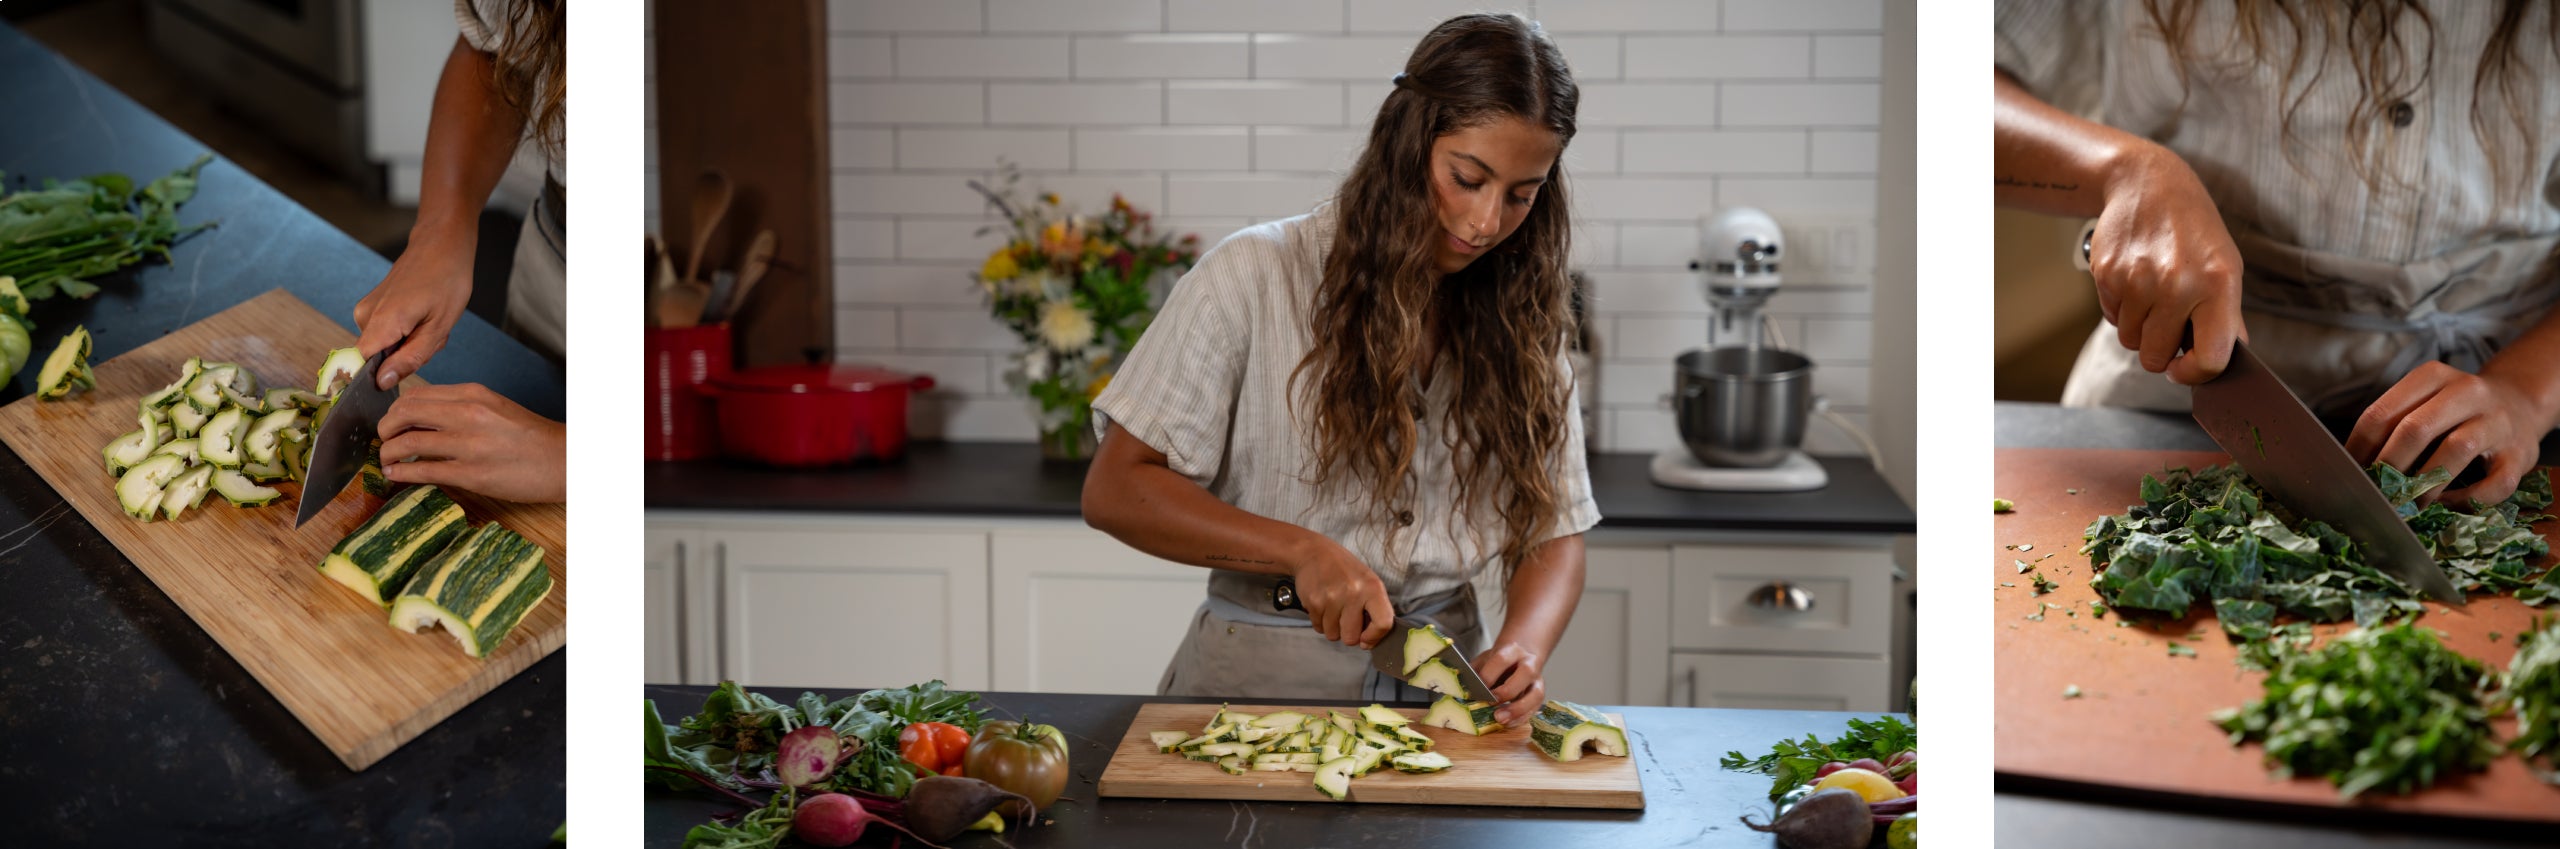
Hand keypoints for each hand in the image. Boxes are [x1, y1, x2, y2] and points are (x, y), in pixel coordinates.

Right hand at [353, 232, 473, 389]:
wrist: (441, 244)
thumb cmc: (447, 280)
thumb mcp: (439, 327)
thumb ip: (410, 358)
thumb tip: (382, 382)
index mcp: (381, 322)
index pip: (359, 367)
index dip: (378, 378)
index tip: (405, 371)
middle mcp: (364, 316)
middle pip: (378, 358)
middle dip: (406, 356)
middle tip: (432, 336)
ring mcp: (366, 309)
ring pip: (384, 346)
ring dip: (410, 343)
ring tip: (430, 323)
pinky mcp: (371, 306)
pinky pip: (385, 333)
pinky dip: (407, 332)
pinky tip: (423, 317)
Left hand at [377, 383, 565, 502]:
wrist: (563, 461)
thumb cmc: (531, 438)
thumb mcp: (495, 408)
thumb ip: (460, 408)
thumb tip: (422, 418)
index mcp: (473, 394)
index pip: (416, 395)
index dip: (395, 410)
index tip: (393, 423)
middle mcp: (468, 414)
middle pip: (404, 413)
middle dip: (385, 429)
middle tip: (384, 440)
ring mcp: (469, 444)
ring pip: (407, 442)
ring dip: (388, 453)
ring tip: (387, 461)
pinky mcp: (472, 474)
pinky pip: (423, 471)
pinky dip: (401, 474)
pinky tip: (397, 476)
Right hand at [1287, 538, 1394, 649]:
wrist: (1314, 553)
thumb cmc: (1345, 570)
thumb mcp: (1368, 582)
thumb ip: (1375, 608)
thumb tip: (1371, 639)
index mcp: (1373, 588)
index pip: (1383, 623)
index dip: (1374, 637)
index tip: (1366, 640)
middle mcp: (1354, 593)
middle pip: (1351, 638)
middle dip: (1348, 634)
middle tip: (1346, 618)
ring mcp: (1332, 598)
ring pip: (1333, 635)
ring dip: (1333, 627)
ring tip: (1333, 608)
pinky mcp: (1314, 602)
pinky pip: (1318, 628)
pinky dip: (1320, 622)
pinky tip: (1323, 605)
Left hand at [1474, 640, 1546, 726]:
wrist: (1520, 656)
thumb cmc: (1498, 661)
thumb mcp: (1484, 660)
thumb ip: (1474, 672)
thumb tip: (1461, 688)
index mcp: (1512, 650)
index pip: (1501, 659)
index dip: (1489, 674)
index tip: (1477, 689)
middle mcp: (1529, 663)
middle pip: (1525, 673)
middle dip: (1507, 691)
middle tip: (1490, 703)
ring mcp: (1537, 679)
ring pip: (1536, 694)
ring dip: (1518, 709)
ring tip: (1500, 719)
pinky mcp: (1539, 694)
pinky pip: (1535, 708)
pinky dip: (1521, 718)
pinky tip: (1508, 723)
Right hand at [2088, 143, 2246, 384]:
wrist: (2147, 184)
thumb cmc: (2192, 229)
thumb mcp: (2225, 265)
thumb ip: (2227, 315)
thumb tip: (2227, 357)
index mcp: (2218, 285)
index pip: (2211, 357)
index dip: (2195, 374)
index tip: (2184, 370)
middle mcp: (2178, 284)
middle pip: (2157, 356)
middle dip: (2159, 351)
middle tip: (2165, 326)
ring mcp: (2138, 280)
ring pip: (2130, 339)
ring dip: (2138, 327)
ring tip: (2151, 294)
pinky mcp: (2107, 274)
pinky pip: (2110, 316)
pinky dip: (2120, 308)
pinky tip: (2132, 280)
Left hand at [2346, 361, 2551, 504]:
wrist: (2520, 405)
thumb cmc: (2455, 412)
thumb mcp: (2423, 402)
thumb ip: (2392, 424)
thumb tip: (2354, 467)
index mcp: (2433, 376)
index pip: (2382, 413)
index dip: (2359, 449)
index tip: (2350, 473)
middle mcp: (2468, 392)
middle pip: (2415, 429)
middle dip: (2389, 466)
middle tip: (2376, 492)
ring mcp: (2497, 422)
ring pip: (2456, 450)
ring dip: (2424, 485)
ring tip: (2407, 504)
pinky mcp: (2521, 454)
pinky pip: (2493, 484)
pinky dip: (2465, 499)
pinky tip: (2446, 504)